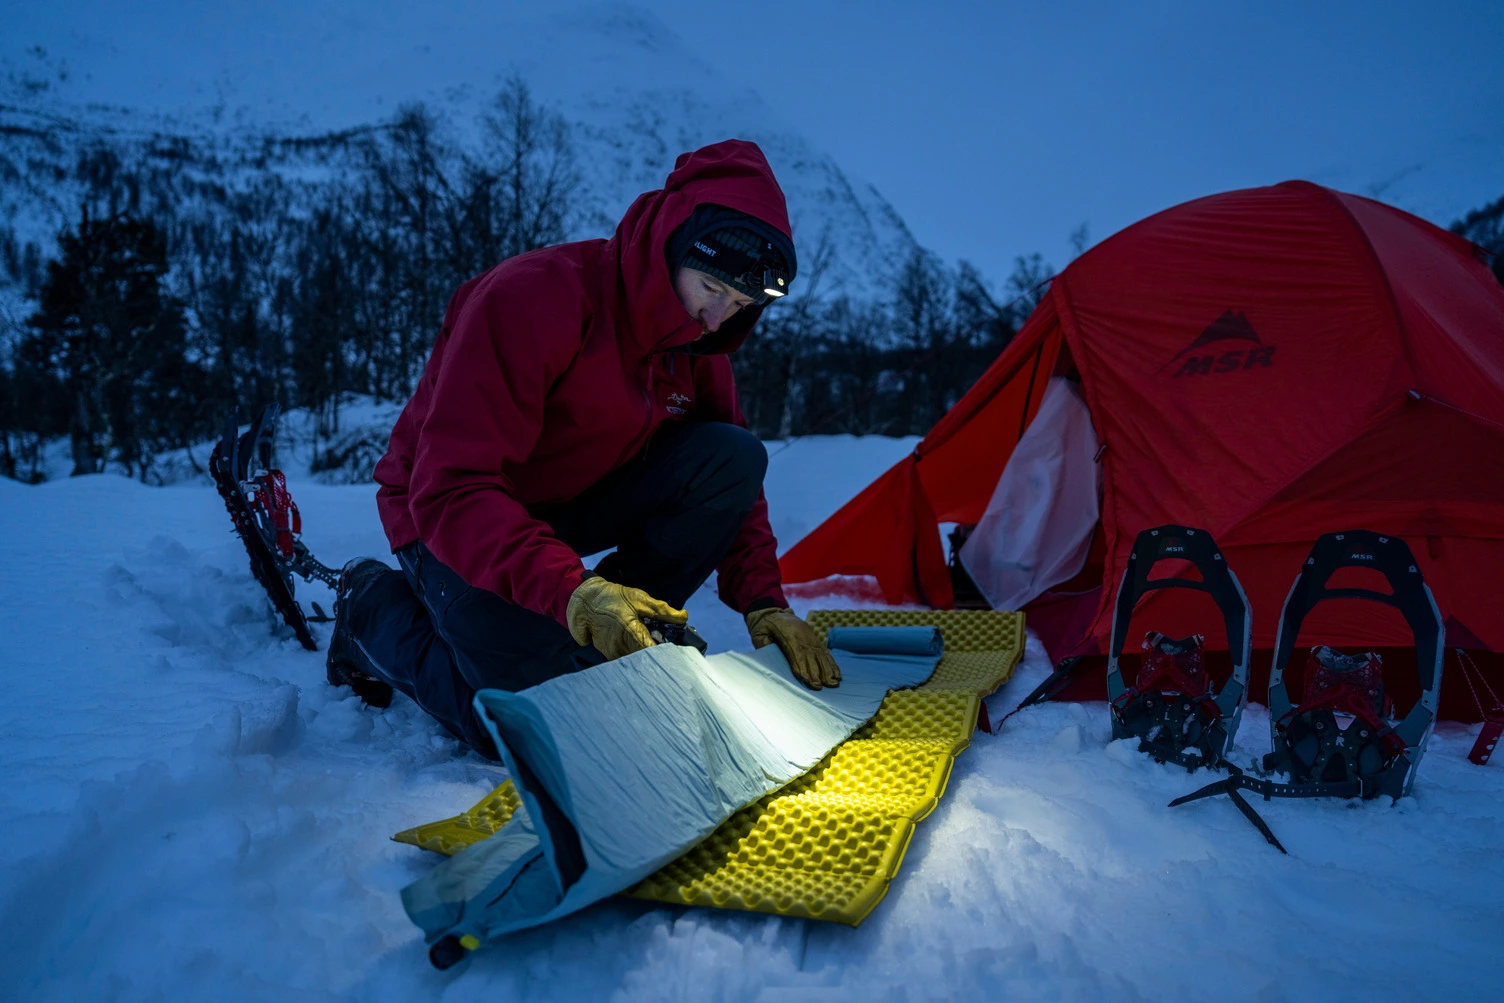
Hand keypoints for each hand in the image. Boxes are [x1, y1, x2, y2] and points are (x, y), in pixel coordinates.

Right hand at [566, 575, 687, 660]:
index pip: (652, 652)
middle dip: (657, 657)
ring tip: (654, 651)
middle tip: (669, 653)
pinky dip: (632, 656)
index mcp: (631, 632)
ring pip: (634, 662)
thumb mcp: (640, 599)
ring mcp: (611, 652)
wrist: (586, 600)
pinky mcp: (606, 653)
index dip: (665, 655)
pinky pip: (624, 659)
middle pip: (644, 660)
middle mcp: (620, 646)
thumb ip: (662, 610)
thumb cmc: (614, 598)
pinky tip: (638, 649)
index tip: (676, 655)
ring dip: (644, 658)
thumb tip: (683, 616)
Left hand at [745, 607, 841, 689]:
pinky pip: (826, 652)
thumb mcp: (759, 633)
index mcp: (788, 634)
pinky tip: (837, 674)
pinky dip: (832, 664)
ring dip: (828, 670)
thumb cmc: (765, 626)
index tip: (805, 679)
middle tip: (819, 687)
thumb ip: (764, 644)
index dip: (801, 666)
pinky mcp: (815, 640)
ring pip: (821, 655)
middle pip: (811, 656)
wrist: (775, 613)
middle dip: (816, 673)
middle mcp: (803, 636)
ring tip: (833, 684)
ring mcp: (811, 638)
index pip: (796, 652)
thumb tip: (769, 655)